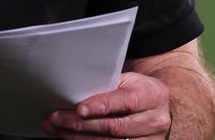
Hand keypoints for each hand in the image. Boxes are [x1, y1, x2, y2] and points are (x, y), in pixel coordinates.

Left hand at [43, 71, 170, 139]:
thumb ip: (108, 86)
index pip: (127, 102)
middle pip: (115, 126)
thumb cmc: (137, 88)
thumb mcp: (129, 80)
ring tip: (57, 129)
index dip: (102, 106)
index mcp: (152, 96)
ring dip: (78, 137)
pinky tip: (71, 137)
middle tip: (56, 118)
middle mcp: (154, 120)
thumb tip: (75, 91)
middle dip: (81, 124)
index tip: (79, 108)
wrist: (158, 105)